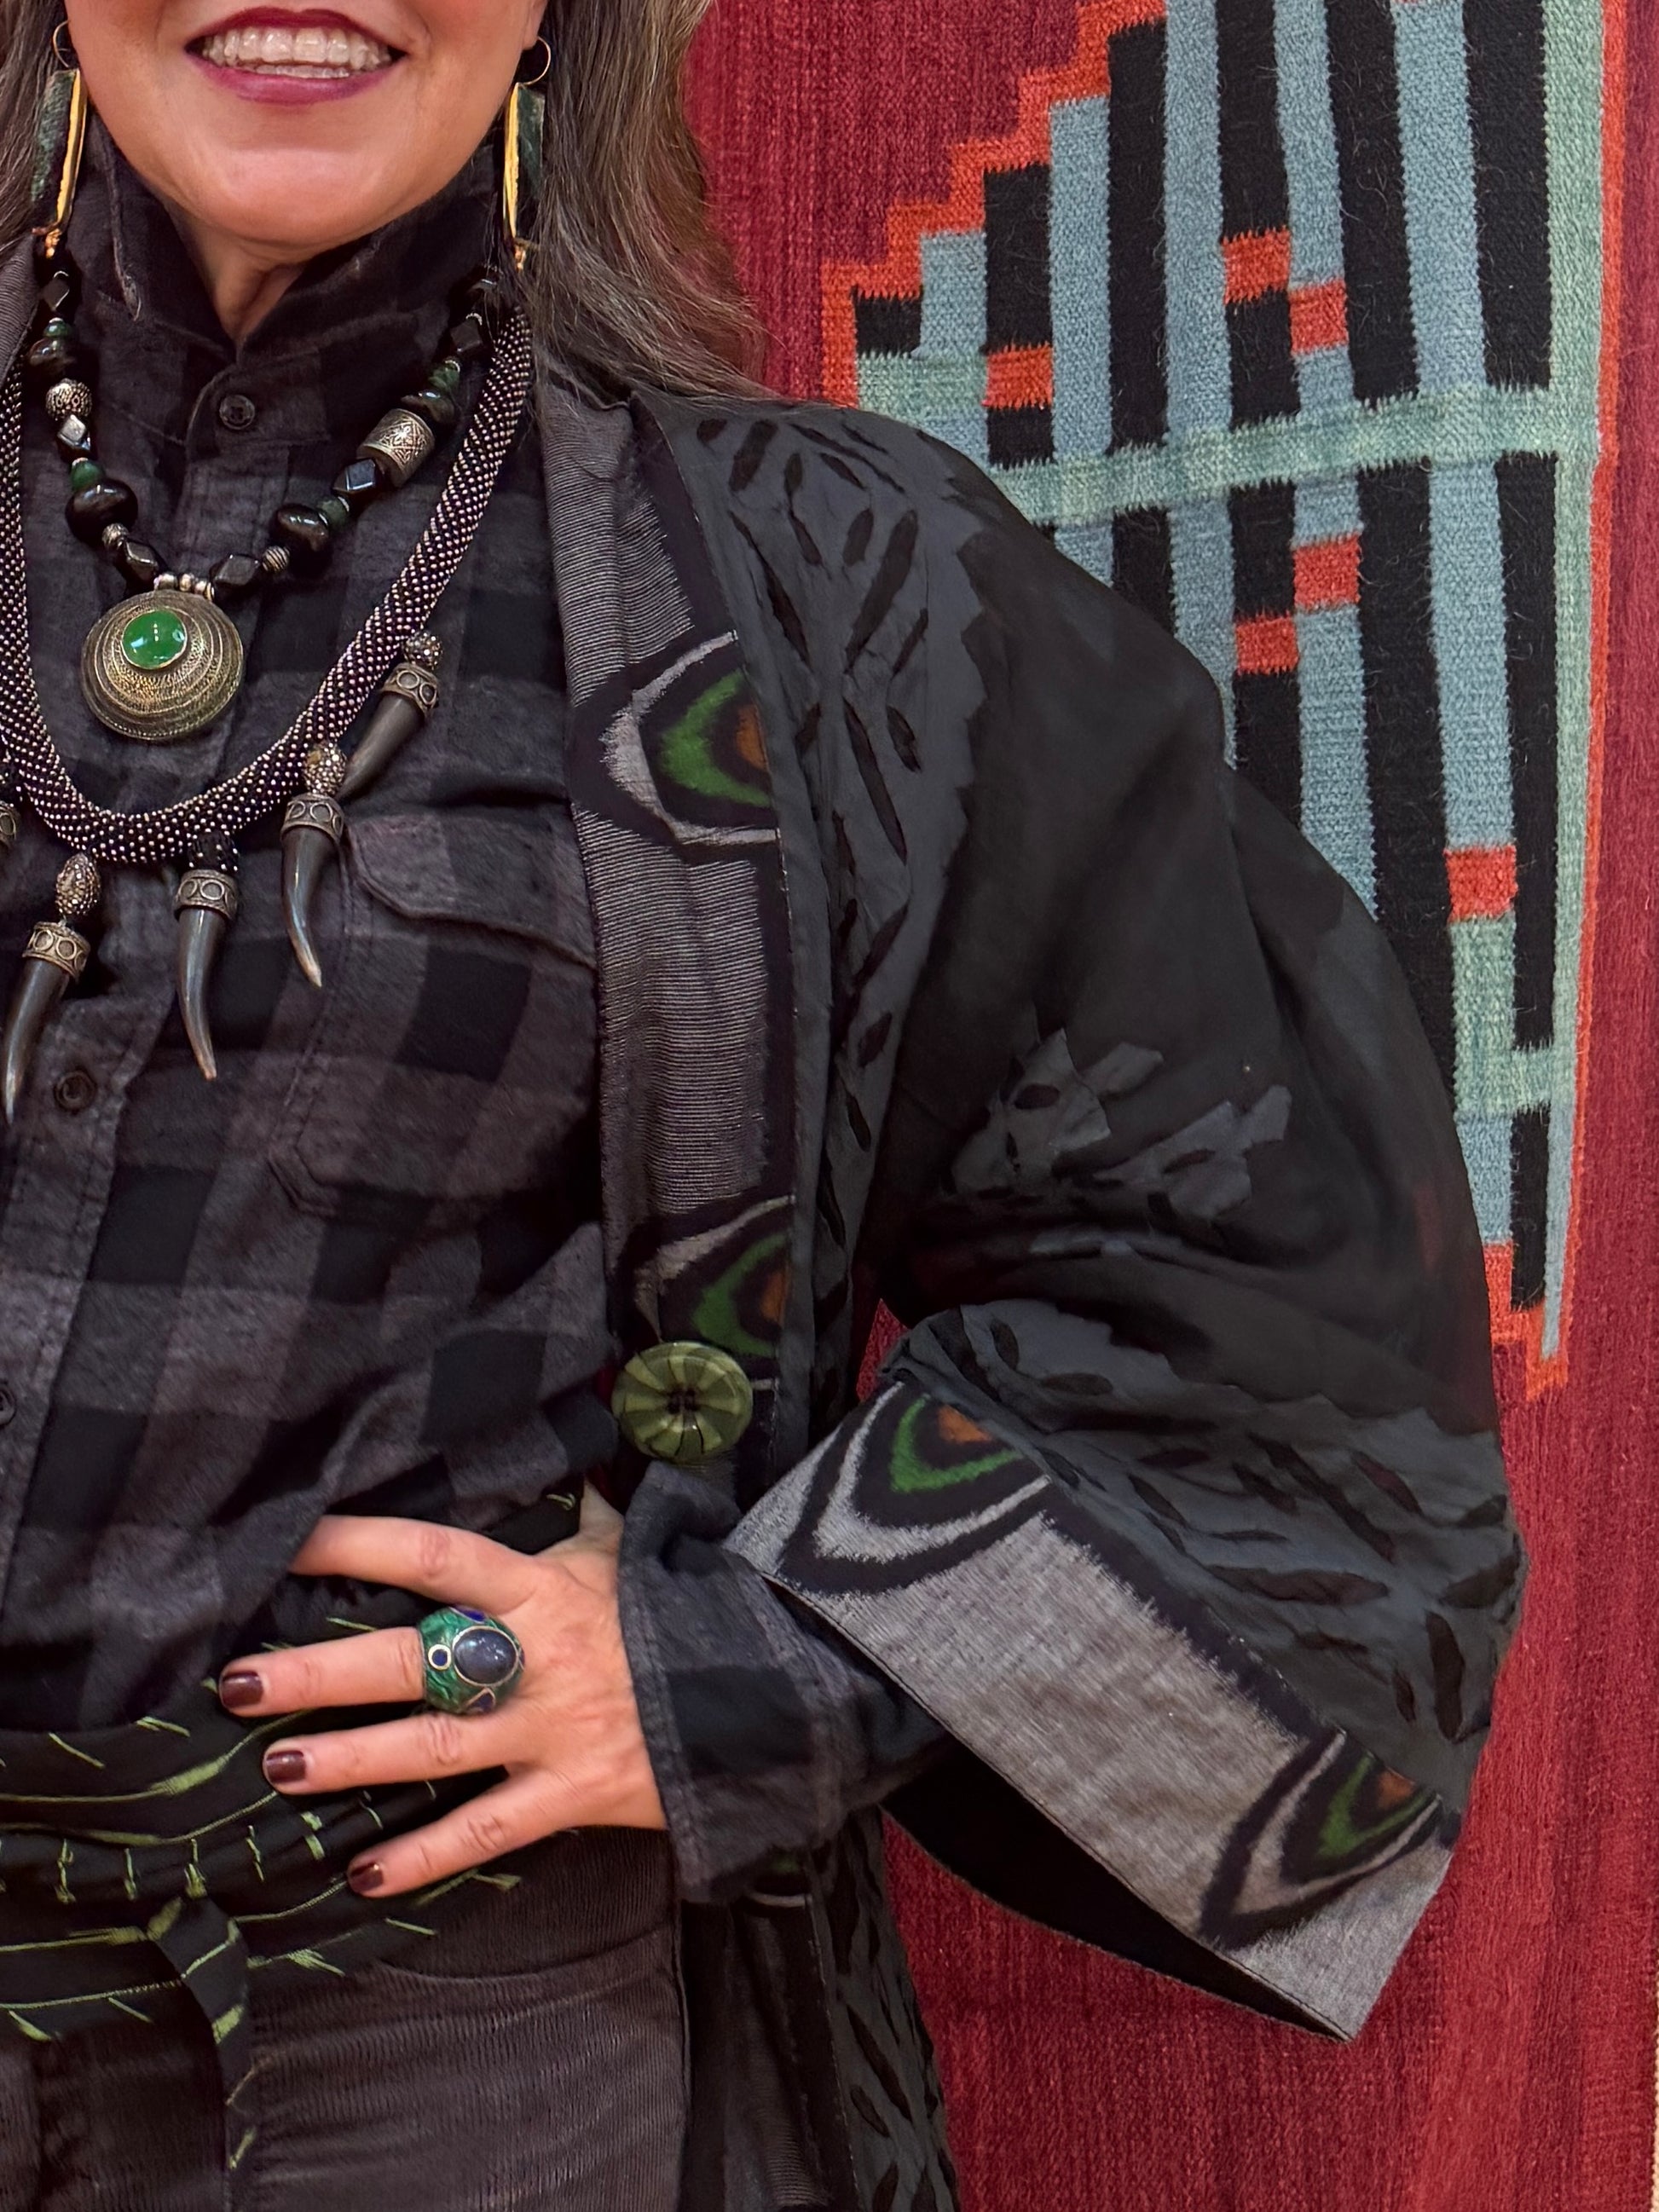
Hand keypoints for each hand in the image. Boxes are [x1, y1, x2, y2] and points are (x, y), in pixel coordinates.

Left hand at [216, 1489, 665, 1898]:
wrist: (769, 1685)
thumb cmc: (682, 1610)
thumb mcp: (628, 1550)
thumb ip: (577, 1512)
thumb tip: (562, 1446)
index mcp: (543, 1588)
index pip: (437, 1556)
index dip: (361, 1545)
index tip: (289, 1545)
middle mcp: (537, 1658)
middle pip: (413, 1661)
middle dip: (320, 1673)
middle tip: (237, 1683)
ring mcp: (552, 1730)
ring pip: (435, 1748)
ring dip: (351, 1760)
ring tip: (276, 1767)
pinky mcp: (575, 1794)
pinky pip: (487, 1831)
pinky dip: (426, 1859)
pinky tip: (363, 1874)